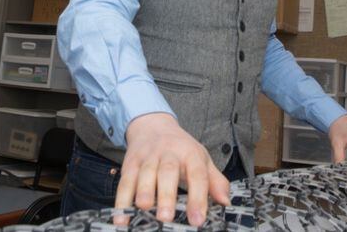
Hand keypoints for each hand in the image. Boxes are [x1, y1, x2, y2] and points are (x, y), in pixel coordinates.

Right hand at [113, 113, 230, 226]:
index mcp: (190, 154)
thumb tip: (226, 202)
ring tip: (145, 210)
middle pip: (167, 172)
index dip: (198, 198)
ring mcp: (147, 157)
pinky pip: (124, 182)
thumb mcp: (202, 159)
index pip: (197, 175)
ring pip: (144, 174)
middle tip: (167, 217)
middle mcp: (168, 153)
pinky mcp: (129, 163)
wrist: (153, 126)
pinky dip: (121, 200)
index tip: (197, 220)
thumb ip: (215, 182)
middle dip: (166, 195)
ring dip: (143, 193)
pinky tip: (121, 217)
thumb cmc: (181, 149)